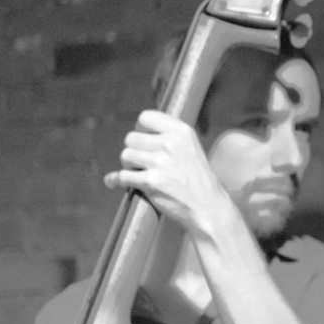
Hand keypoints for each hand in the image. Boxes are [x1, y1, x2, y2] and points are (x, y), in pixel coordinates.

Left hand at [102, 110, 237, 237]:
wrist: (207, 206)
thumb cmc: (196, 179)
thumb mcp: (190, 148)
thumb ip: (168, 136)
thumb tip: (136, 132)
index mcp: (182, 131)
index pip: (146, 117)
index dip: (140, 130)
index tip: (144, 141)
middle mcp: (171, 143)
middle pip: (131, 138)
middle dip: (134, 151)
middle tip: (144, 163)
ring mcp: (160, 162)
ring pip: (125, 156)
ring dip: (128, 166)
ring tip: (140, 174)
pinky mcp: (151, 181)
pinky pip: (122, 176)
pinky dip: (116, 180)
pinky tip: (116, 182)